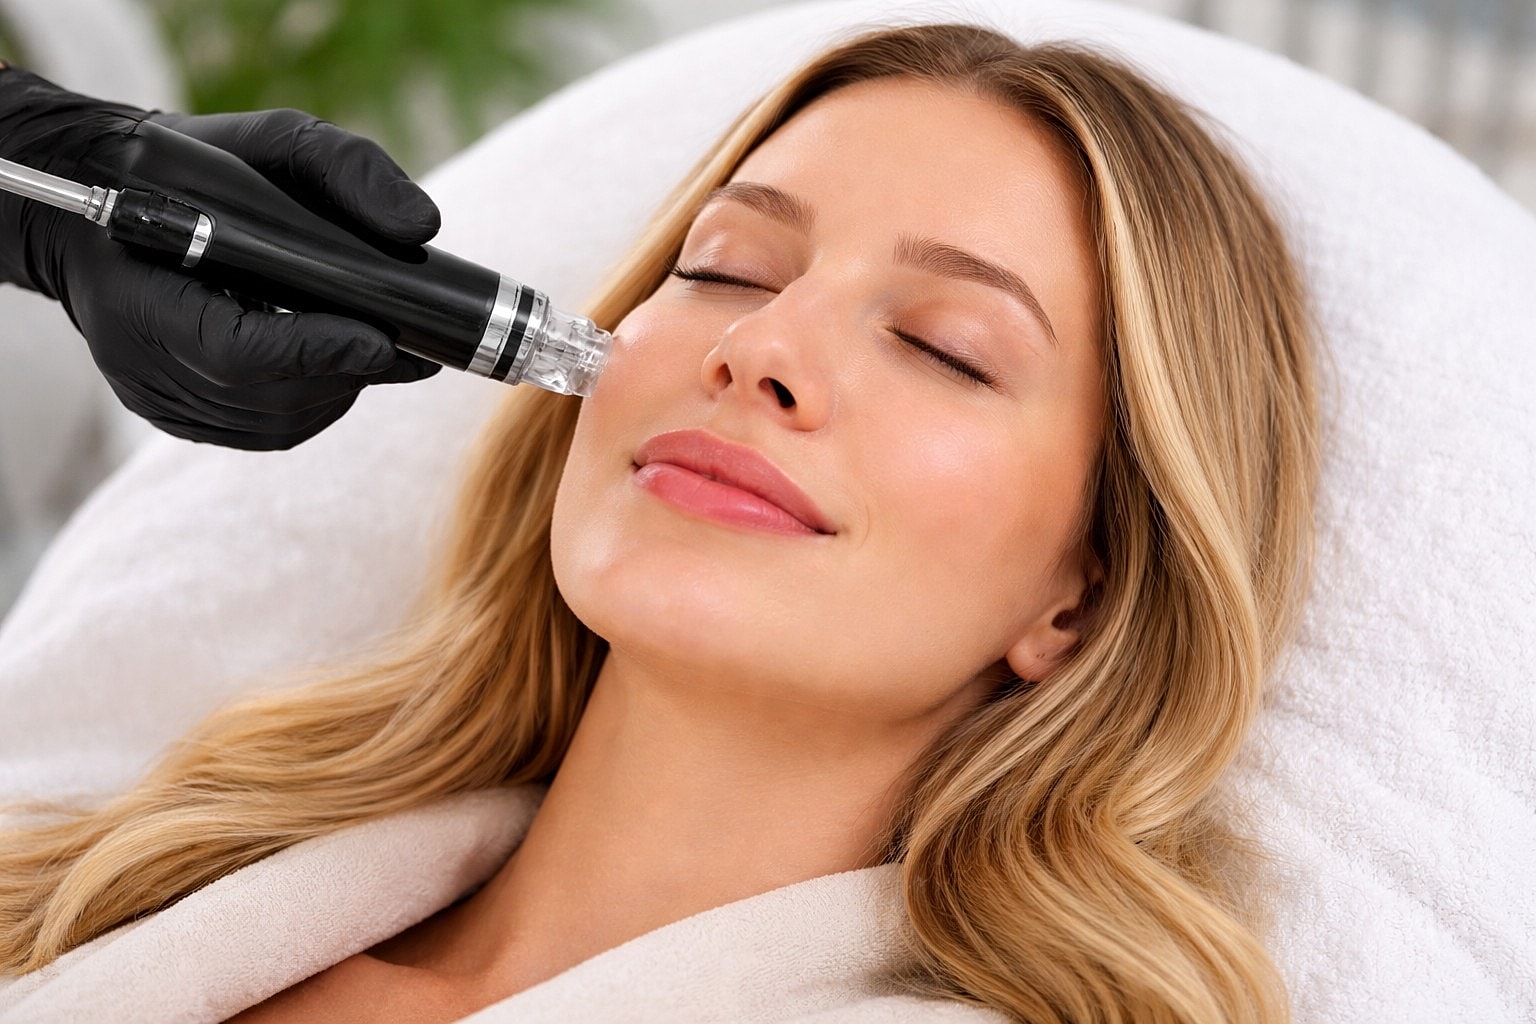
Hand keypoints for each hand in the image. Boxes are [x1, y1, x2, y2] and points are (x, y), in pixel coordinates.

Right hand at [0, 66, 443, 449]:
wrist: (110, 202)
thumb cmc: (191, 168)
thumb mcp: (270, 142)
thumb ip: (347, 169)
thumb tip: (421, 226)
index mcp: (137, 288)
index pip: (234, 350)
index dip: (315, 351)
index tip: (382, 339)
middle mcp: (139, 358)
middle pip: (268, 395)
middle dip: (347, 370)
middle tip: (406, 343)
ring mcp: (157, 397)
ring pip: (275, 422)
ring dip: (338, 388)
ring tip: (374, 349)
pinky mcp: (178, 416)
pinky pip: (262, 431)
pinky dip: (314, 402)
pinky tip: (337, 366)